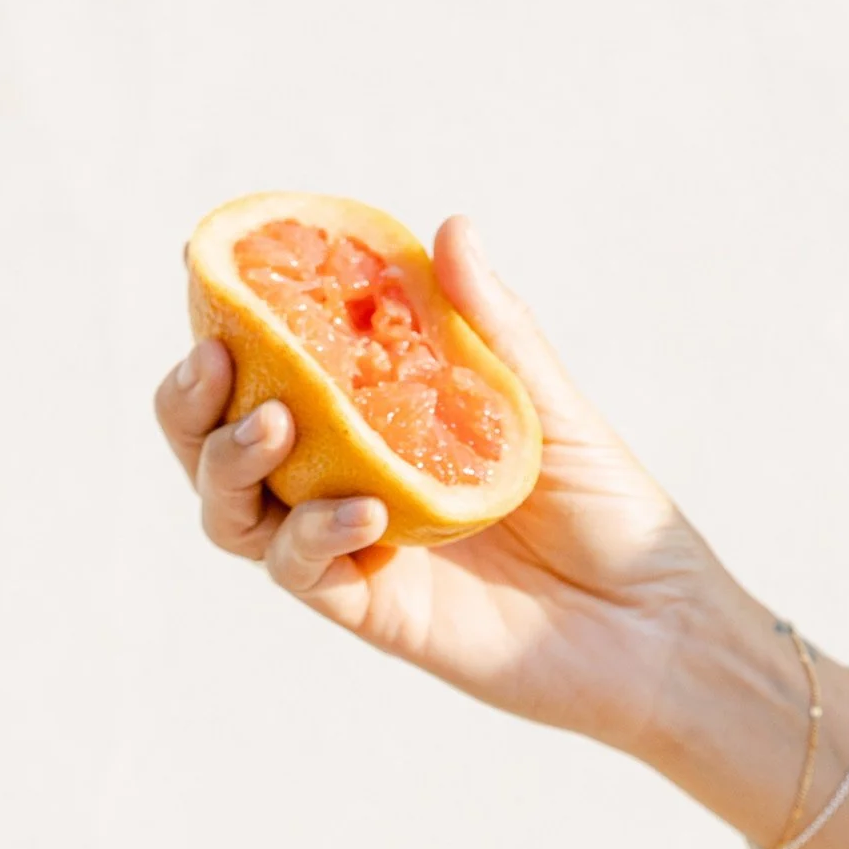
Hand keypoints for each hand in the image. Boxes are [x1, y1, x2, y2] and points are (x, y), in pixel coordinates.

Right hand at [154, 215, 733, 757]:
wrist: (655, 621)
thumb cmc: (609, 510)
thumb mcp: (550, 404)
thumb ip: (492, 326)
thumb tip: (451, 228)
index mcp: (374, 423)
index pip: (271, 371)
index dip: (228, 329)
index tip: (218, 277)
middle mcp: (347, 483)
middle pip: (219, 446)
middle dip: (192, 405)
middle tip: (212, 363)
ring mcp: (355, 551)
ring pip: (236, 514)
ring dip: (231, 465)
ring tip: (273, 425)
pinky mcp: (376, 613)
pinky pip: (305, 574)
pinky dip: (313, 535)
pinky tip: (360, 508)